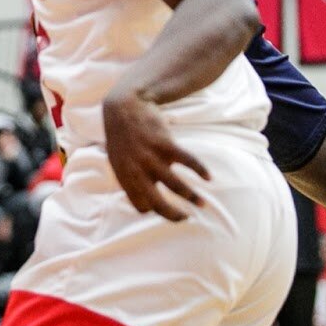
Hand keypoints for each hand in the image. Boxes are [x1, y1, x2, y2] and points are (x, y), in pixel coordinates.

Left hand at [101, 91, 207, 220]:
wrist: (124, 108)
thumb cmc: (121, 136)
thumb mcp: (116, 161)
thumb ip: (129, 179)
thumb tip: (140, 198)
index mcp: (125, 178)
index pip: (141, 206)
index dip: (153, 210)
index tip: (165, 209)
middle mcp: (138, 172)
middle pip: (159, 203)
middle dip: (175, 215)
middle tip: (187, 218)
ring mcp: (152, 158)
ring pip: (176, 186)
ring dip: (192, 197)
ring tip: (202, 204)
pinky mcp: (165, 144)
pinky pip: (188, 161)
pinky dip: (200, 171)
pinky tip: (209, 178)